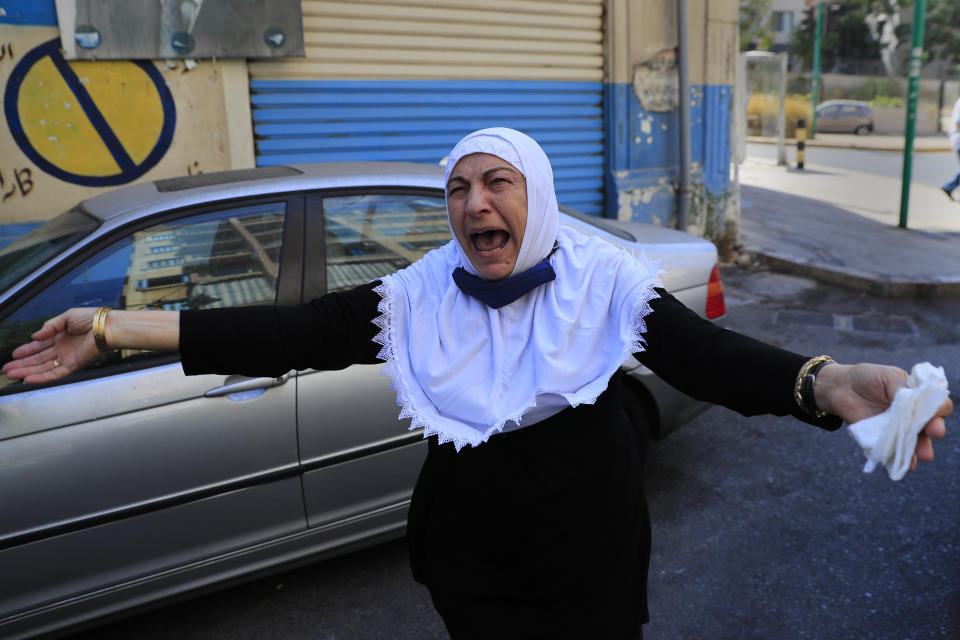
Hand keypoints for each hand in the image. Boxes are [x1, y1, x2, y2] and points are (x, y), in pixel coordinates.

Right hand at [2, 308, 100, 383]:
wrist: (108, 326)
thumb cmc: (92, 318)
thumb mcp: (66, 317)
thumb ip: (49, 327)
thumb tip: (34, 336)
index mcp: (61, 336)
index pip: (40, 346)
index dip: (26, 351)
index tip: (14, 354)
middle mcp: (63, 348)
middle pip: (38, 359)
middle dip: (22, 364)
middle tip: (7, 369)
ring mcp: (68, 357)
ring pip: (43, 368)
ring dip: (27, 372)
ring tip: (12, 375)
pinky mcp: (74, 365)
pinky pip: (55, 373)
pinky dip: (42, 377)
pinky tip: (29, 379)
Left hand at [816, 363, 951, 471]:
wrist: (840, 388)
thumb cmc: (867, 378)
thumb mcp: (887, 376)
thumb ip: (901, 388)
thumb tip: (913, 400)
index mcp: (918, 397)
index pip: (937, 405)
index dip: (939, 409)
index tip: (935, 412)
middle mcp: (912, 415)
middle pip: (930, 426)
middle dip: (935, 430)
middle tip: (934, 432)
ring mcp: (898, 429)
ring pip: (915, 443)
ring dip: (921, 449)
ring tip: (923, 455)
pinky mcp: (883, 440)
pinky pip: (894, 452)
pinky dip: (899, 459)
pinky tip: (905, 464)